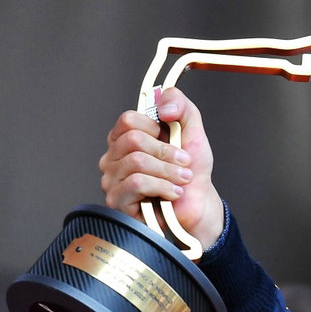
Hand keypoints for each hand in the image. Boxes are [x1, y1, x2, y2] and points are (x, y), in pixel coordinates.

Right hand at [99, 86, 225, 246]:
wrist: (198, 206)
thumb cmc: (191, 172)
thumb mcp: (193, 133)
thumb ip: (181, 107)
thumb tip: (164, 105)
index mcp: (126, 139)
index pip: (128, 119)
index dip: (156, 127)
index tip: (173, 139)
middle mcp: (113, 157)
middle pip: (133, 140)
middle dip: (167, 152)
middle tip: (184, 163)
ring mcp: (112, 179)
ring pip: (136, 162)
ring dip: (169, 171)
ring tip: (182, 180)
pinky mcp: (117, 201)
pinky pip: (137, 183)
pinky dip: (163, 186)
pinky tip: (173, 193)